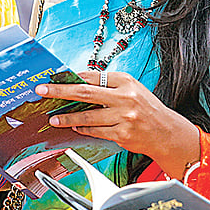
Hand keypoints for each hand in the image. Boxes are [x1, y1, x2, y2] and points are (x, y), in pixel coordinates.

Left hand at [36, 71, 199, 177]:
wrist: (166, 132)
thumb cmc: (146, 109)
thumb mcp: (132, 89)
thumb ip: (108, 85)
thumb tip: (79, 82)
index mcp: (125, 81)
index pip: (91, 76)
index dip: (70, 76)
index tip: (54, 77)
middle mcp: (124, 97)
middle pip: (84, 92)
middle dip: (60, 91)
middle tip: (43, 90)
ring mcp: (123, 116)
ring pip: (87, 116)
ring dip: (67, 117)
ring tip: (53, 118)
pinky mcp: (122, 134)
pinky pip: (96, 131)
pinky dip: (83, 129)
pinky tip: (74, 128)